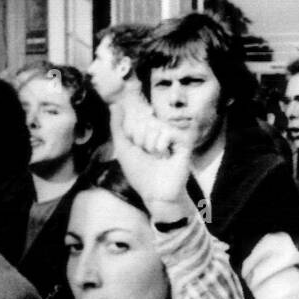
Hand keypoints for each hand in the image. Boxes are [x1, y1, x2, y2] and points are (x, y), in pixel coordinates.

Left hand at [113, 98, 196, 213]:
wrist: (156, 193)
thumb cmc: (140, 174)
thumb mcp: (123, 148)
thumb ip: (117, 126)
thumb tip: (114, 105)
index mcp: (147, 133)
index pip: (136, 120)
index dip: (132, 136)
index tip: (138, 150)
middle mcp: (160, 133)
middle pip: (144, 121)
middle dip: (140, 140)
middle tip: (148, 155)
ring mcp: (172, 137)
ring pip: (155, 125)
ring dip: (150, 144)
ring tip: (156, 157)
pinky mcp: (184, 144)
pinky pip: (169, 131)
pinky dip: (162, 143)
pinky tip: (164, 154)